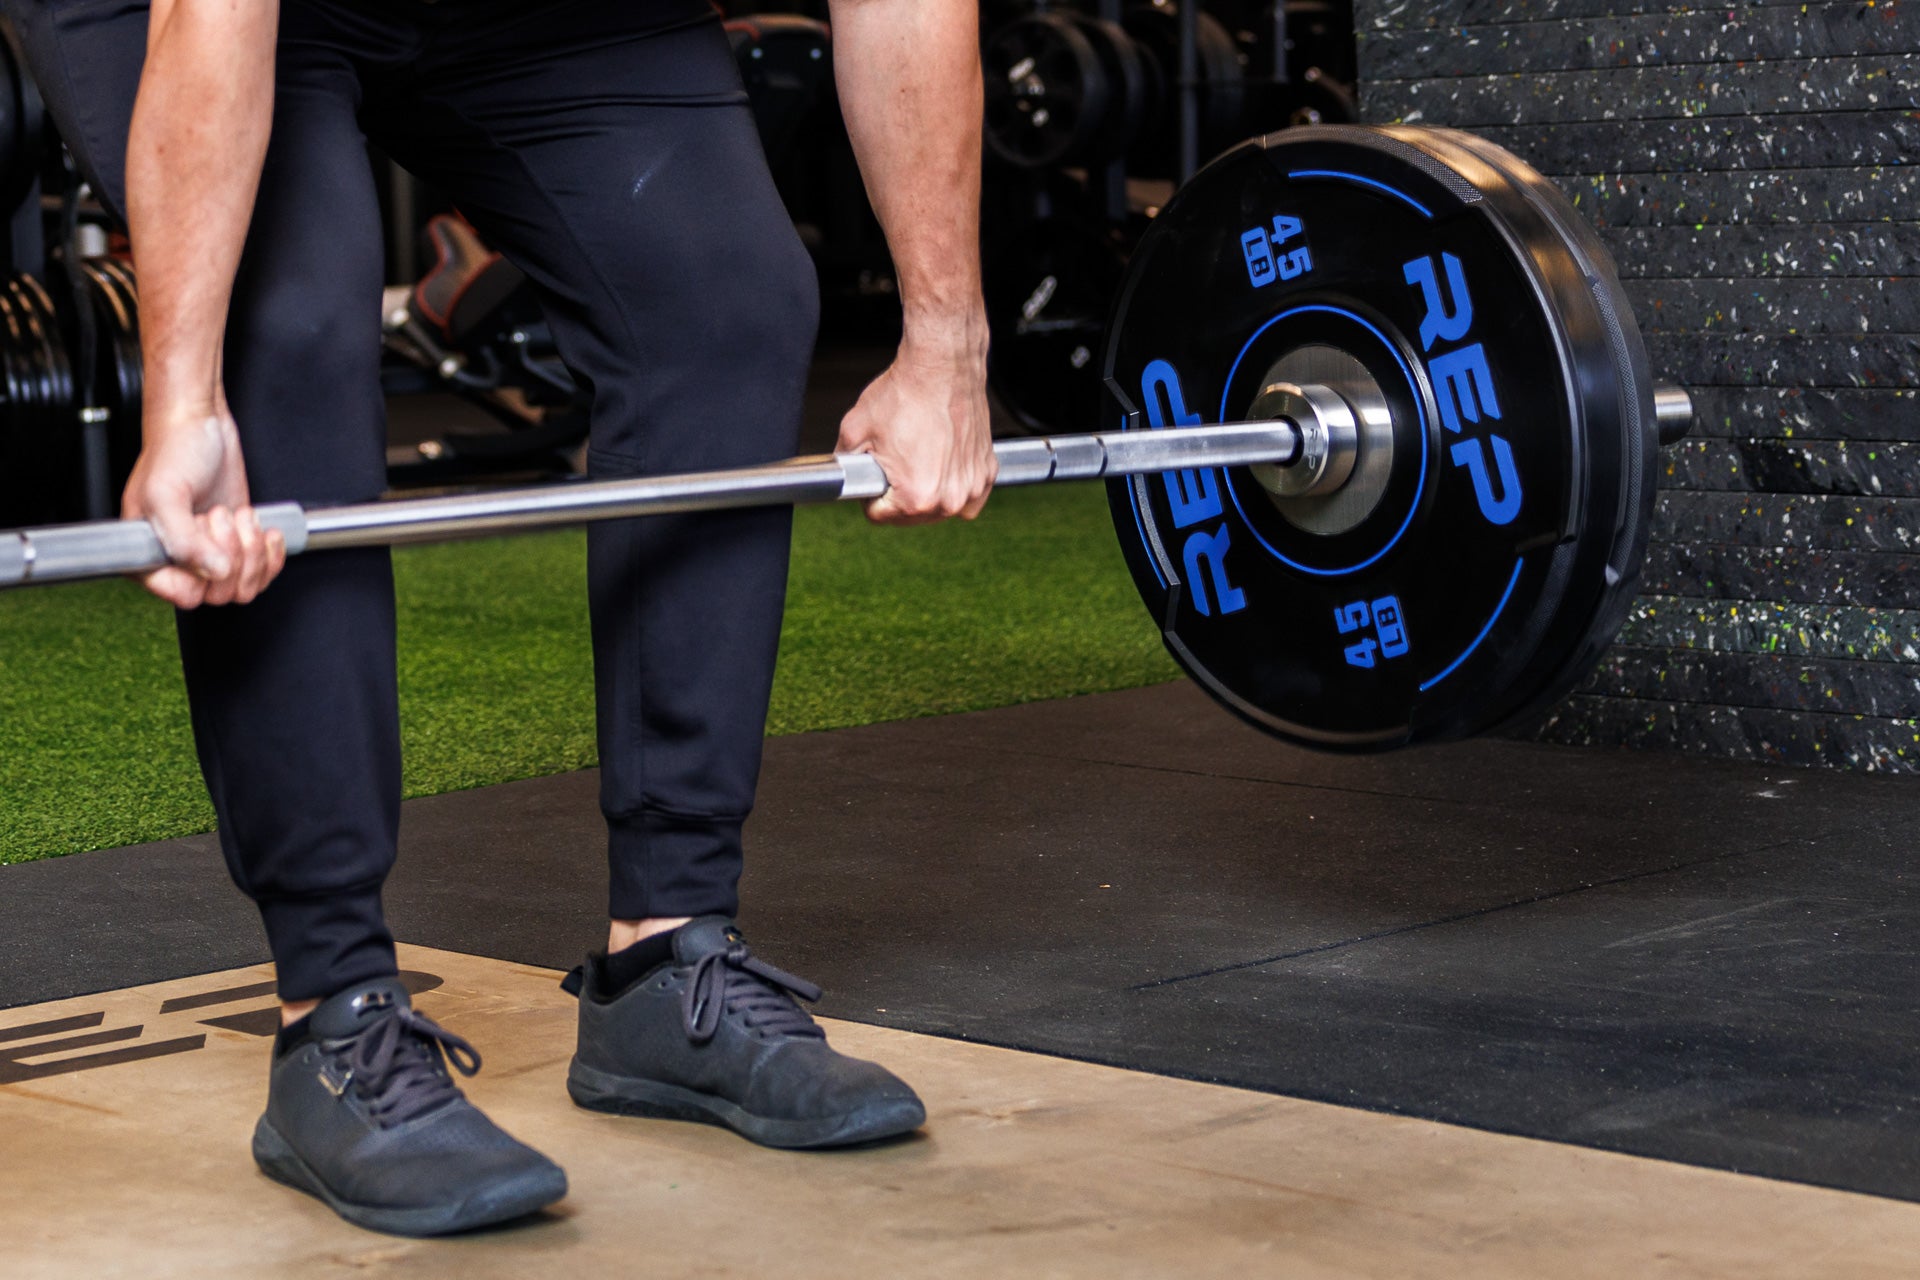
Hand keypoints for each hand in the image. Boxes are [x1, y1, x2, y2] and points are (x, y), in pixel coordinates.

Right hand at [121, 402, 284, 607]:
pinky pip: (262, 574)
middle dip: (232, 553)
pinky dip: (271, 555)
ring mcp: (211, 555)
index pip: (183, 594)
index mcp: (147, 556)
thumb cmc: (173, 452)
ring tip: (240, 515)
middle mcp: (179, 561)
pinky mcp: (237, 545)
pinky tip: (266, 530)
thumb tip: (214, 573)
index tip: (203, 534)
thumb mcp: (167, 494)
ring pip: (243, 586)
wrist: (201, 425)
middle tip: (221, 515)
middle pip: (219, 593)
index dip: (203, 573)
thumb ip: (183, 540)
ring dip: (252, 552)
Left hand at [836, 331, 994, 524]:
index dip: (869, 494)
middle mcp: (949, 498)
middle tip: (895, 462)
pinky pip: (968, 496)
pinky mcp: (987, 470)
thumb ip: (845, 463)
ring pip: (940, 509)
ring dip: (928, 492)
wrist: (942, 366)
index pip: (879, 516)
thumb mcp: (855, 430)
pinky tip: (943, 465)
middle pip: (911, 517)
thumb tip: (843, 475)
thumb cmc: (906, 393)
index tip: (873, 476)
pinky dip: (955, 485)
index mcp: (916, 497)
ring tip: (918, 461)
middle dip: (898, 495)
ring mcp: (972, 485)